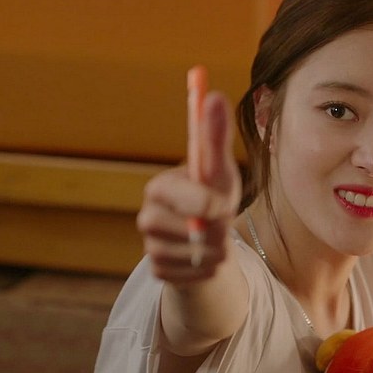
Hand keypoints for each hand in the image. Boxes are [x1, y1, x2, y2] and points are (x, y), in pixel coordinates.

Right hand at [137, 92, 241, 284]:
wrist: (210, 242)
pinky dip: (208, 271)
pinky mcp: (158, 273)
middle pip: (182, 231)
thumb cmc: (214, 199)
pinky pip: (190, 277)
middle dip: (214, 232)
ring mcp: (150, 247)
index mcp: (160, 187)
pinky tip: (206, 260)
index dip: (203, 204)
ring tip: (218, 242)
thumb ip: (215, 136)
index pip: (175, 195)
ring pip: (191, 257)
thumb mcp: (220, 170)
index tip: (224, 207)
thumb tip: (213, 95)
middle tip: (224, 227)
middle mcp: (148, 216)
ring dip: (216, 252)